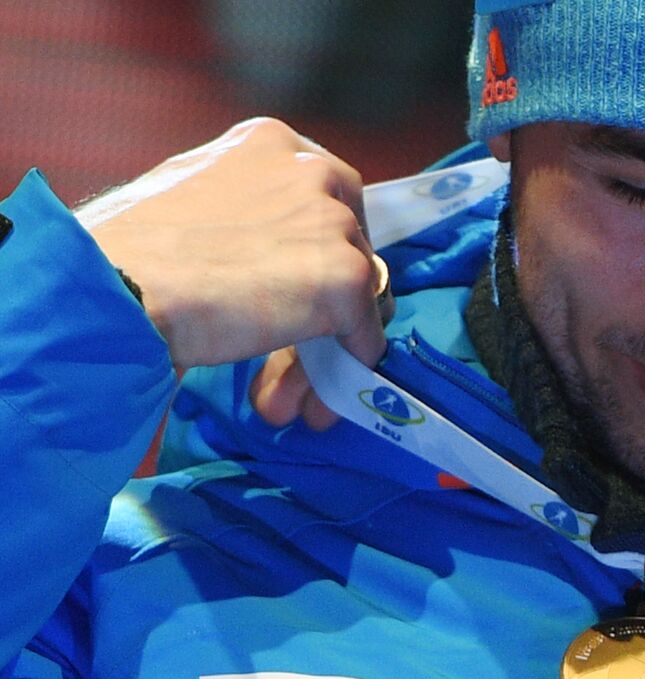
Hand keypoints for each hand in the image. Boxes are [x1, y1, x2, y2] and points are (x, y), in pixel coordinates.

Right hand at [79, 118, 383, 428]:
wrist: (110, 284)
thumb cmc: (125, 253)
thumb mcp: (192, 201)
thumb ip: (247, 215)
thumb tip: (279, 267)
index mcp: (273, 144)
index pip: (326, 204)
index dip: (313, 261)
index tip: (296, 301)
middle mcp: (313, 170)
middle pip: (349, 252)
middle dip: (324, 313)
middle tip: (292, 362)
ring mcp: (333, 222)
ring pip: (357, 300)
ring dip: (324, 353)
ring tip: (285, 397)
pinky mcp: (345, 276)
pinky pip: (366, 338)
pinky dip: (342, 373)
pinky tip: (307, 399)